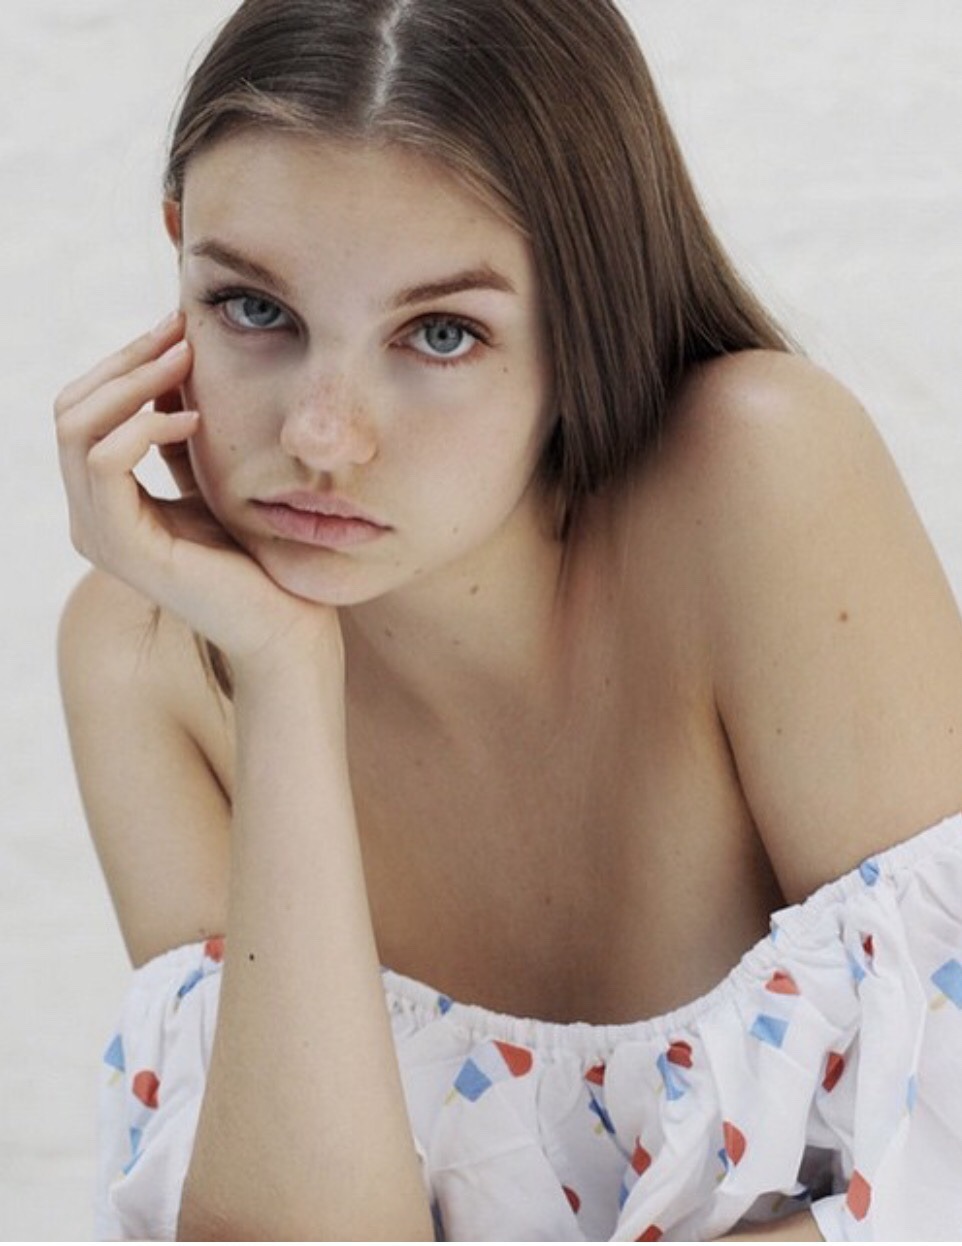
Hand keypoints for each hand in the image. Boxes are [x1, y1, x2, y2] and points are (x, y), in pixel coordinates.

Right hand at [55, 312, 343, 674]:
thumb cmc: (257, 553)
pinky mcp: (126, 548)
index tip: (176, 330)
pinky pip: (106, 465)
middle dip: (124, 362)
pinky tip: (191, 418)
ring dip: (133, 383)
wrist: (287, 622)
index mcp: (104, 502)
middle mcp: (89, 518)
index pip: (83, 411)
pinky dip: (144, 427)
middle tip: (178, 332)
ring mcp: (100, 535)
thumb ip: (177, 431)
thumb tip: (170, 361)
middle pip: (69, 410)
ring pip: (78, 429)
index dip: (123, 363)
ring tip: (186, 363)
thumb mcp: (208, 477)